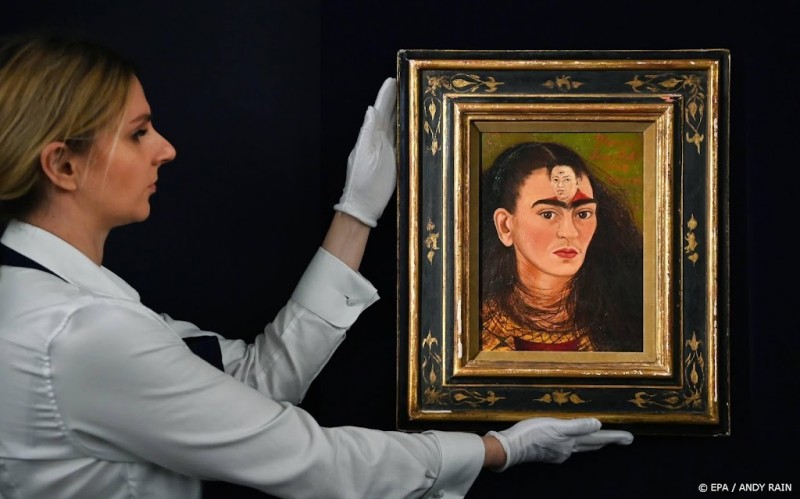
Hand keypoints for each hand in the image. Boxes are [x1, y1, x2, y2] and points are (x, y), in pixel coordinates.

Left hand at [333, 77, 396, 226]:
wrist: (364, 205)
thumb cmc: (360, 181)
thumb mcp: (363, 154)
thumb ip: (368, 132)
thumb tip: (371, 110)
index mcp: (369, 136)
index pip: (379, 111)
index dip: (385, 96)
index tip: (392, 79)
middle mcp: (378, 140)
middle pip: (389, 115)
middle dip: (396, 98)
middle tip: (406, 82)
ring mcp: (387, 149)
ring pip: (396, 125)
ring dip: (403, 111)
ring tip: (411, 96)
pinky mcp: (396, 159)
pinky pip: (403, 140)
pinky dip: (407, 129)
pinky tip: (413, 121)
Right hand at [485, 417, 632, 470]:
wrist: (510, 448)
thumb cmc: (531, 434)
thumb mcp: (555, 426)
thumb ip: (577, 426)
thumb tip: (599, 424)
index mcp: (571, 442)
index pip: (598, 438)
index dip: (615, 437)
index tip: (630, 438)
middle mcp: (568, 449)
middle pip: (593, 444)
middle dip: (608, 440)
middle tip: (623, 438)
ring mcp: (558, 452)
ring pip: (581, 446)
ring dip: (593, 442)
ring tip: (603, 439)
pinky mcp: (548, 452)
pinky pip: (568, 447)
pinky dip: (576, 443)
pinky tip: (572, 442)